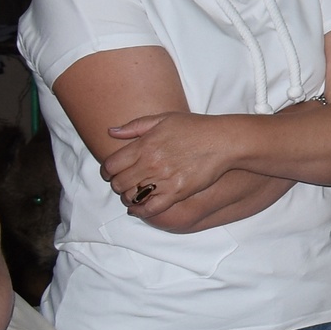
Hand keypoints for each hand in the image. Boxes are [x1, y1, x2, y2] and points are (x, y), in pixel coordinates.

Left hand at [100, 111, 237, 220]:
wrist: (223, 141)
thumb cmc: (195, 127)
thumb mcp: (164, 118)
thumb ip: (135, 126)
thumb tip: (111, 132)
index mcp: (144, 145)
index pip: (111, 165)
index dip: (107, 171)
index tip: (110, 173)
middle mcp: (151, 163)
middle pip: (118, 183)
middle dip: (117, 185)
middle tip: (123, 184)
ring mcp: (163, 179)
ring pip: (131, 197)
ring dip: (128, 198)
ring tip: (132, 195)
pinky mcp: (177, 192)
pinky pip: (151, 208)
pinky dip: (140, 211)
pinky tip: (139, 209)